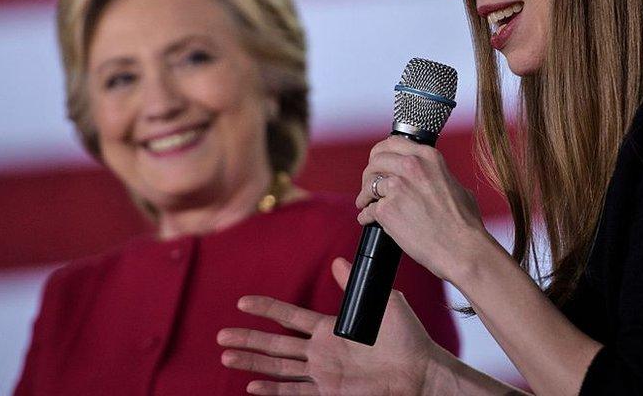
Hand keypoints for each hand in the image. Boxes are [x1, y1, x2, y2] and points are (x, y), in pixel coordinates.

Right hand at [218, 258, 440, 394]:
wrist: (420, 371)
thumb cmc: (407, 337)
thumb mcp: (383, 302)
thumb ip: (357, 285)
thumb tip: (338, 260)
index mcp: (331, 328)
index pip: (290, 316)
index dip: (266, 309)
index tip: (243, 302)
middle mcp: (321, 351)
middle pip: (276, 343)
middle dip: (249, 339)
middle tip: (221, 335)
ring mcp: (323, 373)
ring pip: (278, 367)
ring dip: (253, 362)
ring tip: (227, 357)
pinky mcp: (330, 392)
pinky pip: (295, 391)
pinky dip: (273, 389)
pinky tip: (252, 386)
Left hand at [357, 135, 493, 282]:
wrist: (461, 248)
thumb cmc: (464, 223)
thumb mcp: (455, 185)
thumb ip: (436, 175)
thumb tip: (428, 178)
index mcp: (428, 157)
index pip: (392, 143)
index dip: (381, 154)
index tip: (378, 164)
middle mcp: (411, 167)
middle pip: (376, 161)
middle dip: (370, 173)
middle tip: (370, 186)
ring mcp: (397, 187)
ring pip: (368, 184)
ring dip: (365, 194)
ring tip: (365, 203)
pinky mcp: (387, 210)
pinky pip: (367, 209)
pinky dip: (366, 216)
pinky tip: (368, 220)